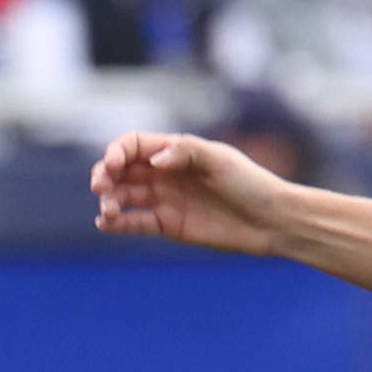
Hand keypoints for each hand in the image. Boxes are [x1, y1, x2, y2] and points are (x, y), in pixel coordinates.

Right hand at [92, 130, 299, 254]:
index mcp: (175, 151)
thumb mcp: (221, 160)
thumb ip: (186, 152)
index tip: (113, 163)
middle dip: (104, 175)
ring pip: (123, 196)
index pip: (133, 145)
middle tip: (100, 188)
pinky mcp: (167, 225)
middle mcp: (165, 173)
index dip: (117, 151)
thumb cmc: (250, 183)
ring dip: (109, 201)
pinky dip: (117, 223)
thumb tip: (154, 160)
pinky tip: (106, 223)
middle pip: (121, 170)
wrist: (271, 221)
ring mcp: (164, 199)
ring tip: (109, 211)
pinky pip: (135, 222)